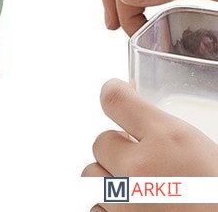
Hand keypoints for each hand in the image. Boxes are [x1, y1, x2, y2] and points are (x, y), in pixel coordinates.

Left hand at [84, 79, 217, 211]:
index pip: (114, 99)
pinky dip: (109, 209)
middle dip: (119, 148)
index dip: (115, 93)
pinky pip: (96, 210)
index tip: (118, 94)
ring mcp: (125, 204)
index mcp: (167, 140)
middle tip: (143, 160)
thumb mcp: (202, 149)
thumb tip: (136, 102)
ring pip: (93, 177)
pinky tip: (134, 209)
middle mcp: (139, 169)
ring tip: (140, 189)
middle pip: (101, 141)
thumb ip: (166, 130)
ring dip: (110, 179)